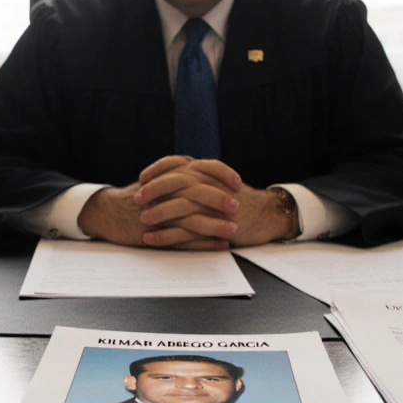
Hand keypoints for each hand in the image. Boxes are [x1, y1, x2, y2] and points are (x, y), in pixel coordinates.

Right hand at [76, 180, 229, 250]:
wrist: (109, 212)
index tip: (238, 182)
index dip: (222, 174)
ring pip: (193, 217)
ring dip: (215, 224)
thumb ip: (182, 175)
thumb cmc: (138, 196)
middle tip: (237, 205)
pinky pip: (184, 238)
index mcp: (171, 175)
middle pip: (197, 191)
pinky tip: (219, 245)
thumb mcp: (161, 180)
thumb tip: (208, 175)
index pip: (201, 168)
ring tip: (233, 230)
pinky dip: (203, 242)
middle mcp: (167, 191)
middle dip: (219, 198)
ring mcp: (162, 212)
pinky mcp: (157, 232)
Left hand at [136, 157, 297, 247]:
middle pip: (176, 182)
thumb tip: (176, 180)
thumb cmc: (242, 201)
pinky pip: (186, 229)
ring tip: (142, 220)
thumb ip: (201, 180)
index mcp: (209, 172)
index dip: (158, 169)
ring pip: (180, 205)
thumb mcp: (220, 184)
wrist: (267, 216)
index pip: (178, 164)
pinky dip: (166, 234)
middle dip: (154, 189)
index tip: (142, 177)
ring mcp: (214, 204)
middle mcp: (210, 184)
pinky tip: (151, 239)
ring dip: (158, 212)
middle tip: (136, 198)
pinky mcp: (216, 224)